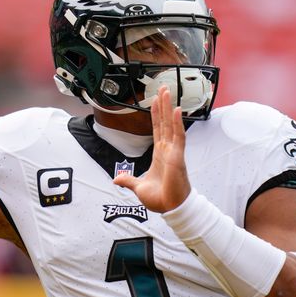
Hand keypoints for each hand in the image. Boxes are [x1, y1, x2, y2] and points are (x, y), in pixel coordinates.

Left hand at [113, 85, 191, 211]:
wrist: (170, 208)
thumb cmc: (160, 199)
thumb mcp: (138, 187)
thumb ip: (128, 181)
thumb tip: (117, 180)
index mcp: (159, 155)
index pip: (157, 130)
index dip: (156, 115)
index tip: (155, 101)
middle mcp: (168, 150)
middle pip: (164, 122)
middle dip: (163, 104)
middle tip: (163, 87)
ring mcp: (174, 152)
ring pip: (171, 125)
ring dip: (169, 107)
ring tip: (167, 91)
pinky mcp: (178, 157)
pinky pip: (178, 137)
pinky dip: (177, 123)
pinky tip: (176, 110)